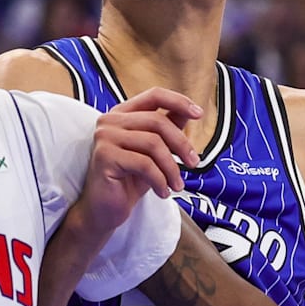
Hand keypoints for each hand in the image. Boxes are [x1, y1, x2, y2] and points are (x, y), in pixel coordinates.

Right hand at [80, 87, 200, 232]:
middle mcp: (110, 121)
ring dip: (171, 168)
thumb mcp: (153, 153)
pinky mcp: (105, 156)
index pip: (154, 95)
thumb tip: (190, 112)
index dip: (178, 101)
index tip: (199, 113)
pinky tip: (162, 192)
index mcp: (122, 114)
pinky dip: (159, 180)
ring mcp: (105, 137)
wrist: (105, 210)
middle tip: (194, 164)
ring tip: (176, 186)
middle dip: (181, 144)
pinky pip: (144, 164)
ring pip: (153, 143)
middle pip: (157, 121)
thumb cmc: (129, 181)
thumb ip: (167, 129)